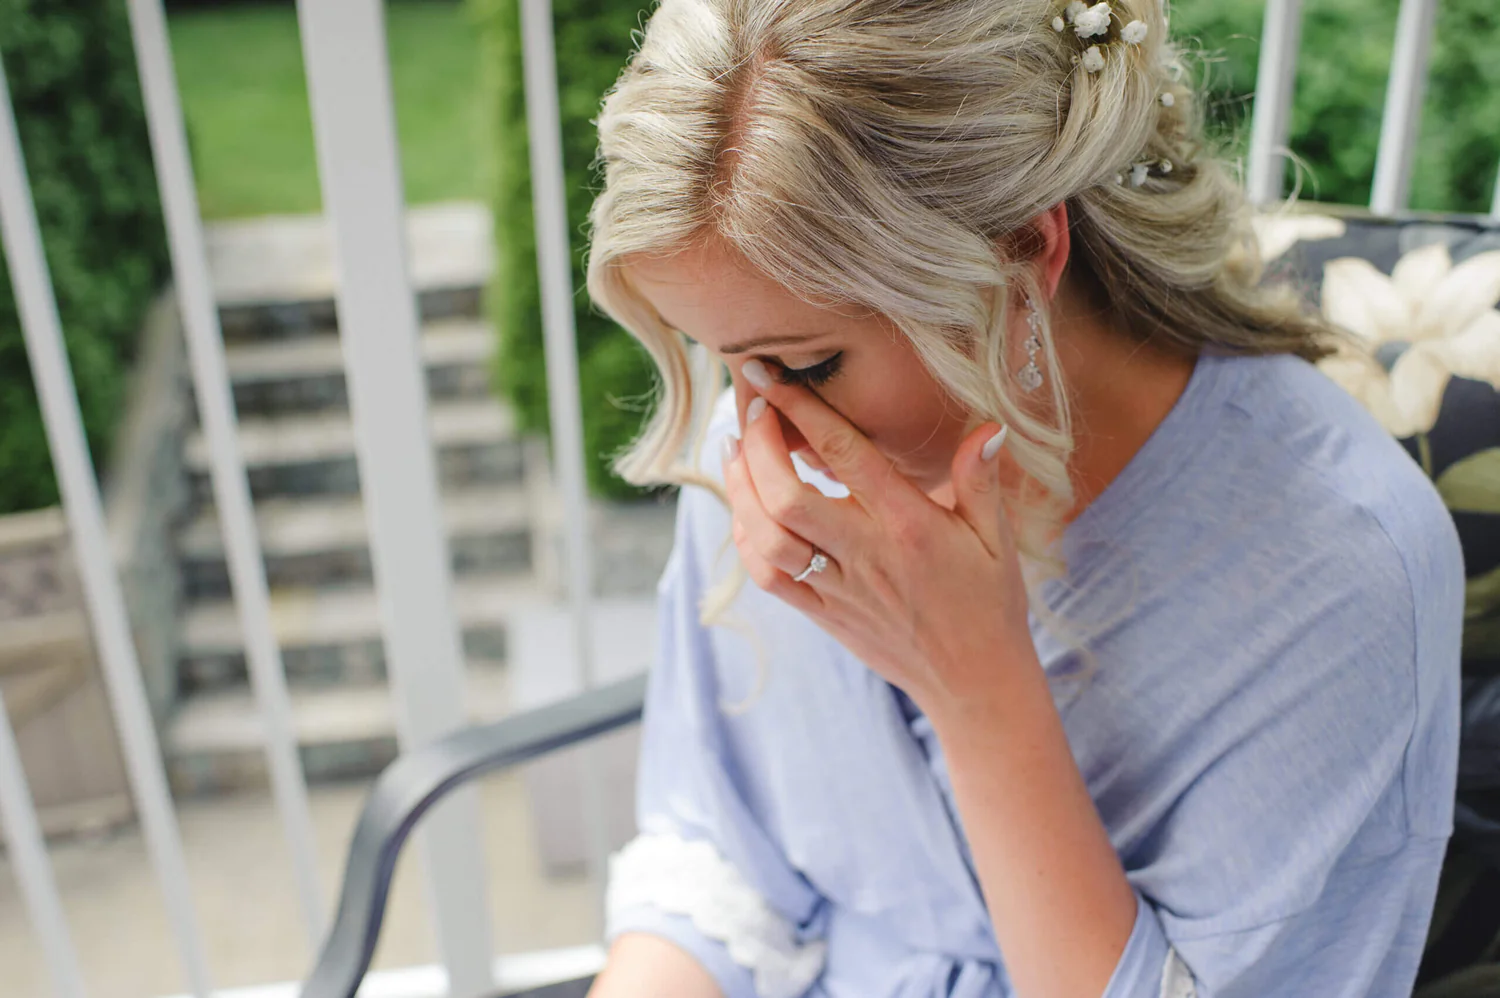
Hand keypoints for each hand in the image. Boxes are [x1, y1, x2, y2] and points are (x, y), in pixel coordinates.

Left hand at [720, 359, 1038, 710]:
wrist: (974, 683)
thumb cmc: (989, 602)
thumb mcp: (997, 537)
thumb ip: (980, 479)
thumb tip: (989, 427)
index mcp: (909, 525)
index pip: (846, 456)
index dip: (803, 411)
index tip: (771, 377)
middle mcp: (867, 555)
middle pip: (788, 498)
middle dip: (758, 446)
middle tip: (752, 408)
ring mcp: (839, 588)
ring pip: (768, 539)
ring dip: (741, 490)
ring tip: (735, 449)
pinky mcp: (823, 614)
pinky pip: (769, 577)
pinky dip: (746, 537)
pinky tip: (745, 507)